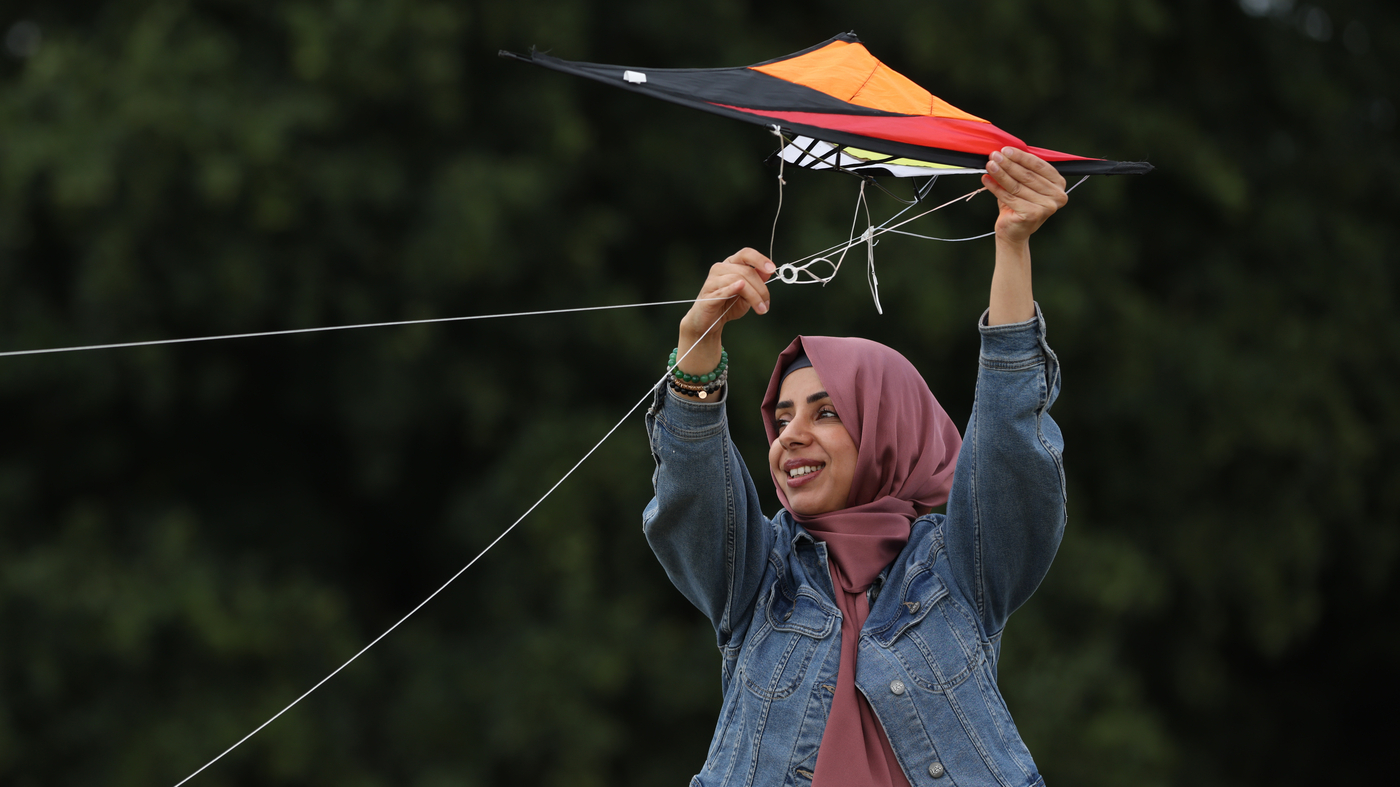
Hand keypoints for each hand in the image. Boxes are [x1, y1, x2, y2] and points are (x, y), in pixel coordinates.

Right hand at [676, 248, 773, 375]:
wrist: (709, 323)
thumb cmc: (727, 305)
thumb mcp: (748, 293)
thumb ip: (757, 281)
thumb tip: (768, 272)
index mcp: (731, 264)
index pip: (746, 254)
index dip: (760, 259)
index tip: (772, 269)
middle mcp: (720, 269)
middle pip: (746, 271)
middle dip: (761, 288)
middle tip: (766, 304)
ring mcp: (712, 281)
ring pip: (738, 280)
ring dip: (754, 296)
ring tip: (761, 309)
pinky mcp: (708, 295)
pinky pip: (723, 289)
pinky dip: (733, 288)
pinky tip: (740, 288)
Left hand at [981, 147, 1067, 244]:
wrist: (1014, 232)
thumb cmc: (1019, 205)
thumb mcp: (1023, 184)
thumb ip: (1021, 169)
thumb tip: (1005, 151)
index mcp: (1059, 184)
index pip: (1039, 165)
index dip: (1021, 156)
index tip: (1005, 149)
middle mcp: (1058, 196)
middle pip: (1027, 175)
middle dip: (1008, 164)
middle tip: (994, 155)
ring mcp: (1047, 207)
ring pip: (1017, 186)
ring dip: (1001, 174)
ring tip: (989, 165)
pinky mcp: (1033, 215)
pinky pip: (1010, 197)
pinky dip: (996, 188)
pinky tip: (986, 180)